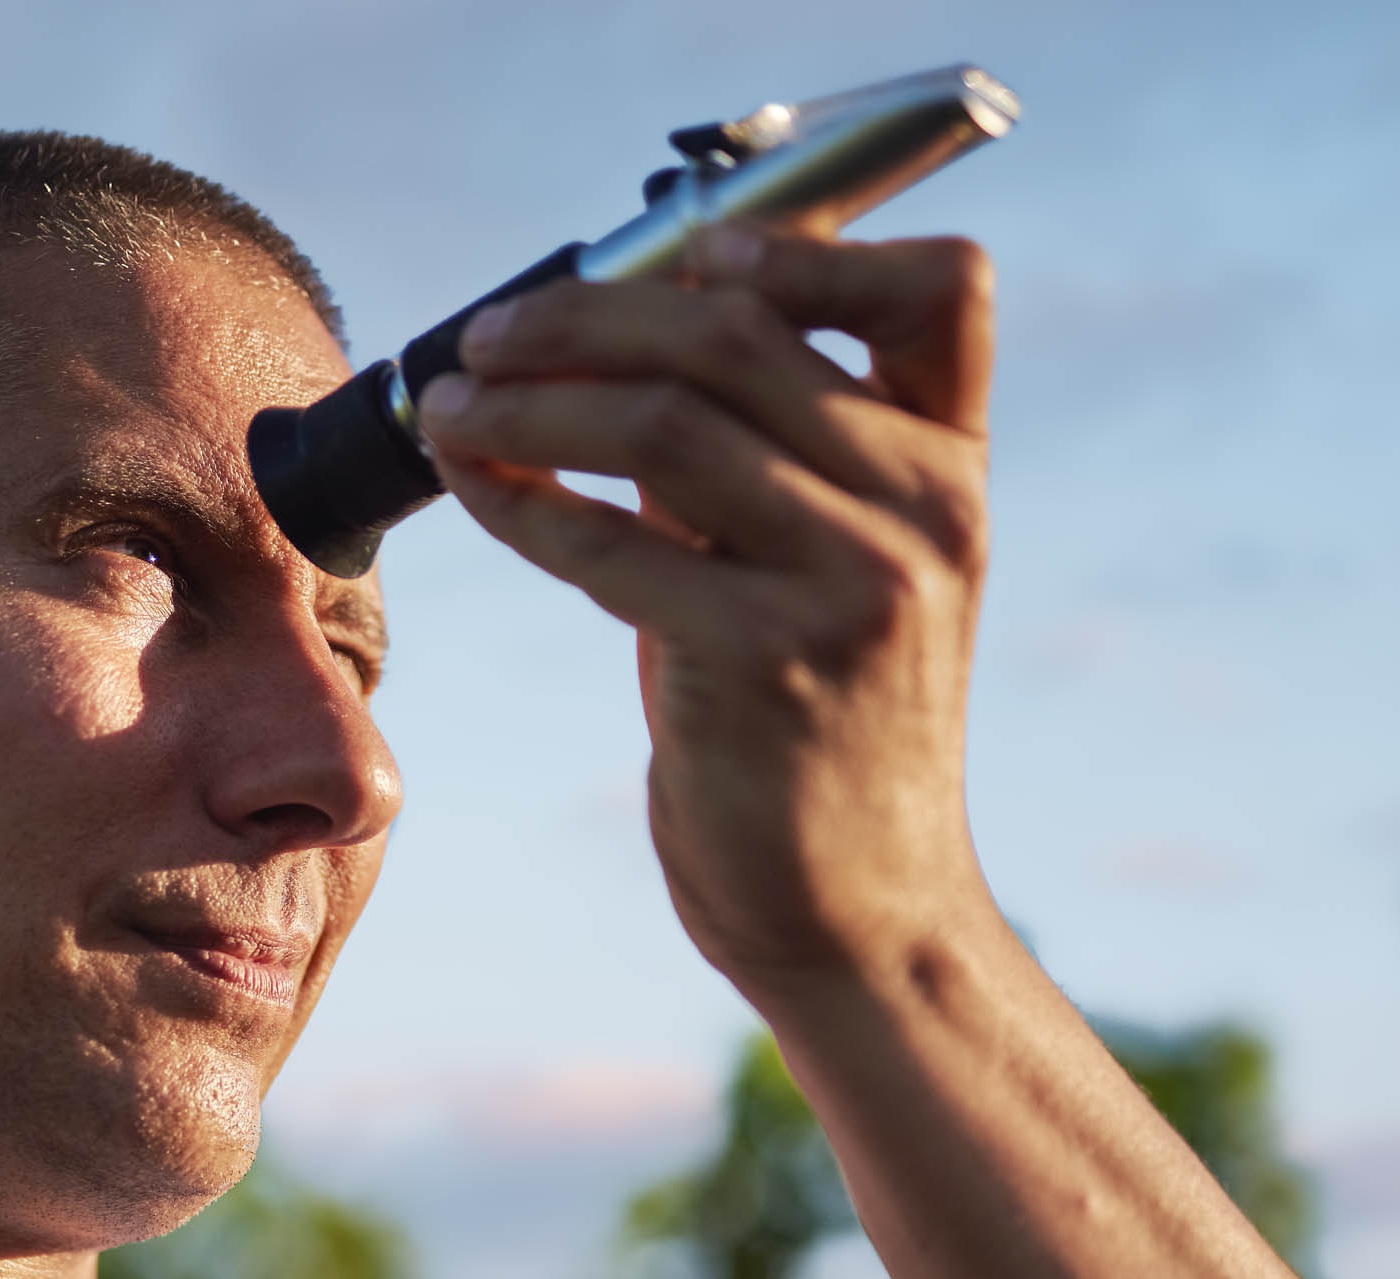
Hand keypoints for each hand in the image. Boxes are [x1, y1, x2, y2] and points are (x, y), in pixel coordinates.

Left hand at [416, 228, 1001, 989]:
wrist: (858, 911)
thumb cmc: (810, 725)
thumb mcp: (818, 566)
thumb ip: (756, 455)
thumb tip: (610, 334)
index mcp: (952, 466)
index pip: (938, 288)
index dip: (805, 247)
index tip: (679, 259)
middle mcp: (927, 510)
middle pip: (740, 334)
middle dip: (586, 315)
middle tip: (486, 336)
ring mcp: (857, 585)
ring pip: (664, 423)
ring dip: (527, 400)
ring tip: (447, 405)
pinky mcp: (769, 664)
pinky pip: (611, 543)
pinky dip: (517, 498)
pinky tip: (469, 481)